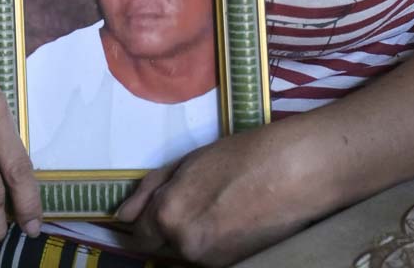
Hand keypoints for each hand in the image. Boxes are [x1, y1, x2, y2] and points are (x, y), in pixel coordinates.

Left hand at [117, 125, 311, 267]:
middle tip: (193, 202)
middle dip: (168, 227)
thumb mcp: (187, 162)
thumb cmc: (239, 156)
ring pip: (183, 252)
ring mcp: (207, 261)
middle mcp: (183, 245)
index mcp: (168, 214)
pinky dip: (209, 242)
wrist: (291, 173)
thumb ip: (150, 190)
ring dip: (188, 236)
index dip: (144, 220)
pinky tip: (228, 220)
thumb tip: (122, 217)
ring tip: (215, 207)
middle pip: (160, 245)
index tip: (155, 210)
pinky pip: (205, 258)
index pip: (138, 234)